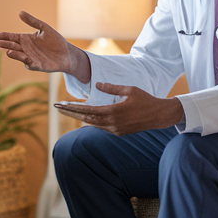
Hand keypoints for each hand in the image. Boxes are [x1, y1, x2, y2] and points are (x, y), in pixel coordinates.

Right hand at [0, 11, 89, 79]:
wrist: (67, 53)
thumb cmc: (55, 40)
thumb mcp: (44, 28)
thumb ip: (32, 21)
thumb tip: (20, 12)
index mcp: (26, 39)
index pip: (12, 37)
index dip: (5, 36)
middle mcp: (25, 49)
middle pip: (13, 46)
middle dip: (5, 45)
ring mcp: (30, 58)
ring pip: (19, 56)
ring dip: (14, 54)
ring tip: (8, 51)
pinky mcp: (37, 66)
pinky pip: (30, 64)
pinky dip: (27, 61)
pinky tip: (25, 57)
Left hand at [54, 82, 182, 135]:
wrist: (158, 116)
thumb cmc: (144, 100)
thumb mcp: (129, 89)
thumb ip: (112, 88)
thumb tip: (97, 84)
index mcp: (114, 112)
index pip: (88, 110)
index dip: (73, 108)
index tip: (61, 104)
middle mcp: (112, 123)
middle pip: (87, 119)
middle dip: (72, 113)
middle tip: (58, 107)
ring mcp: (115, 130)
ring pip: (94, 124)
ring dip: (81, 117)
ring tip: (70, 111)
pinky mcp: (119, 133)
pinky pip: (102, 127)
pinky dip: (93, 121)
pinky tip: (87, 117)